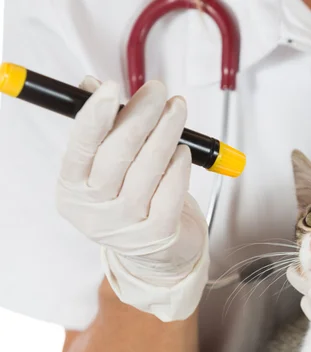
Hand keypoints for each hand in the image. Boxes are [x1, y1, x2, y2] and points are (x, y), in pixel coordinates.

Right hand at [56, 77, 208, 321]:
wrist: (154, 252)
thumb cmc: (128, 196)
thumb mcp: (105, 166)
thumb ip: (101, 127)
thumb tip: (95, 86)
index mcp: (73, 188)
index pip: (80, 148)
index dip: (95, 116)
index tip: (112, 87)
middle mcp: (94, 210)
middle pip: (117, 154)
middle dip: (141, 115)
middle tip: (158, 90)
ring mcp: (126, 225)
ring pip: (148, 169)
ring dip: (166, 132)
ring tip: (177, 110)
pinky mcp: (157, 234)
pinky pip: (172, 190)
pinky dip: (179, 165)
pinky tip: (183, 151)